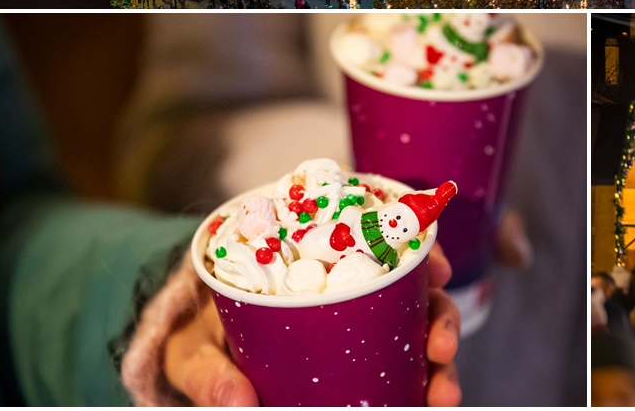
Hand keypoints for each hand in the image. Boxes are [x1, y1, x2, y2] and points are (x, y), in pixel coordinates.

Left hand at [164, 245, 460, 406]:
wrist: (191, 357)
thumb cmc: (196, 337)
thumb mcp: (193, 349)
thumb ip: (209, 372)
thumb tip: (238, 405)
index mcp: (311, 259)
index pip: (377, 239)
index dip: (416, 248)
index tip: (436, 269)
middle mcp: (347, 284)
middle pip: (412, 288)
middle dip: (439, 315)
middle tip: (441, 348)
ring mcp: (360, 322)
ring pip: (418, 327)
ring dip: (439, 358)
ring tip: (443, 395)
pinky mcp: (362, 356)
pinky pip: (403, 363)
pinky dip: (423, 382)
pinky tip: (431, 401)